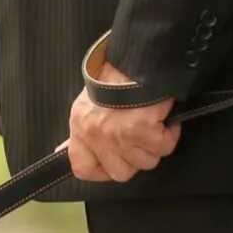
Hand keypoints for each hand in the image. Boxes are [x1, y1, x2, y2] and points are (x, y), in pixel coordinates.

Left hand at [66, 52, 180, 182]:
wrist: (139, 60)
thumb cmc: (117, 80)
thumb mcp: (88, 105)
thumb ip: (81, 131)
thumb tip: (62, 150)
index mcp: (80, 127)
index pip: (82, 168)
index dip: (101, 172)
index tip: (114, 163)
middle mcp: (96, 135)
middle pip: (120, 173)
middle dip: (135, 159)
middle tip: (140, 138)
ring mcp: (119, 135)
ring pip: (146, 162)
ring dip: (155, 146)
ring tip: (152, 123)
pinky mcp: (142, 130)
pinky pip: (163, 148)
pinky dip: (170, 135)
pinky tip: (163, 119)